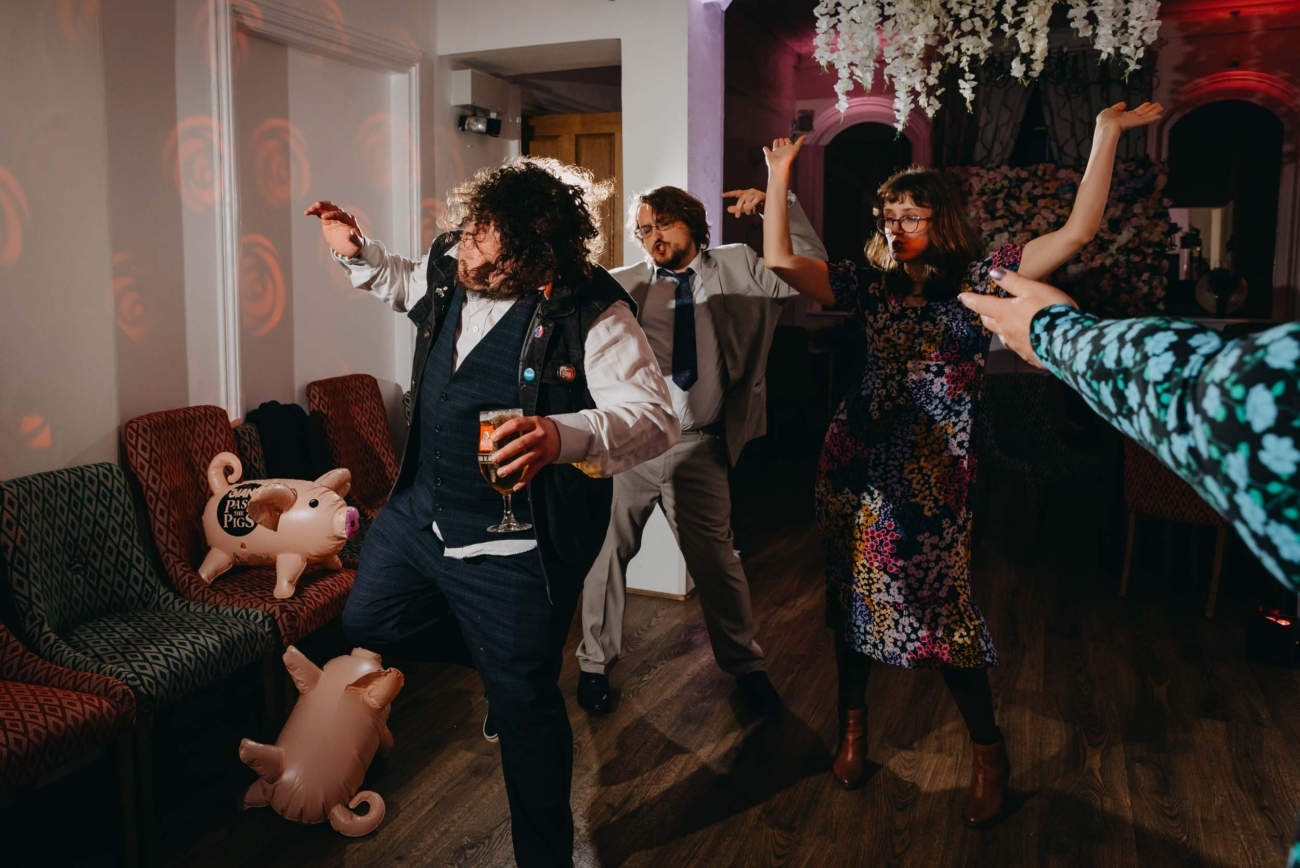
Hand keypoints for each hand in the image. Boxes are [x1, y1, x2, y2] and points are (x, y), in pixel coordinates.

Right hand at [304, 200, 362, 257]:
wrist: (348, 246)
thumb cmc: (354, 246)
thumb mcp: (356, 245)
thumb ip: (354, 239)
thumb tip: (350, 233)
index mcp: (350, 220)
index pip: (340, 214)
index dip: (332, 214)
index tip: (323, 217)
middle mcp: (342, 216)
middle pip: (333, 207)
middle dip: (325, 205)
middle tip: (316, 205)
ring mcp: (334, 216)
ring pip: (326, 208)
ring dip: (317, 207)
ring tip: (309, 210)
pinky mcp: (327, 219)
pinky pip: (320, 212)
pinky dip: (314, 211)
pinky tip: (307, 213)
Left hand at [492, 416, 561, 489]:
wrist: (563, 436)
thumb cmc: (541, 429)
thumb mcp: (532, 422)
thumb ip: (518, 427)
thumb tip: (495, 436)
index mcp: (533, 422)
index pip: (517, 424)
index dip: (504, 430)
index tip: (493, 438)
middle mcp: (538, 435)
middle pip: (521, 444)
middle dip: (506, 452)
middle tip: (494, 458)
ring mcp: (542, 449)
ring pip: (526, 459)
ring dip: (512, 467)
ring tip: (501, 473)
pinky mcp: (545, 460)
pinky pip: (533, 471)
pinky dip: (525, 480)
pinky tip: (516, 487)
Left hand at [723, 188, 766, 216]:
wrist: (770, 206)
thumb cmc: (757, 206)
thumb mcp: (746, 208)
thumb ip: (738, 208)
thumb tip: (728, 209)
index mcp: (745, 193)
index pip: (736, 193)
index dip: (729, 194)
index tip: (722, 195)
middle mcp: (750, 191)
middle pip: (742, 198)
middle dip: (738, 207)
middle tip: (737, 216)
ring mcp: (756, 193)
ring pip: (748, 199)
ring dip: (747, 207)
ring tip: (748, 213)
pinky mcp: (762, 195)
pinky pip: (756, 199)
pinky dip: (753, 204)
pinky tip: (751, 208)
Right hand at [763, 136, 804, 174]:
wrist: (780, 166)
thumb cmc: (789, 158)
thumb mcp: (796, 148)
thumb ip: (799, 142)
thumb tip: (805, 136)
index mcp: (788, 148)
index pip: (787, 141)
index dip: (787, 140)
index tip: (787, 141)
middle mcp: (782, 150)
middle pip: (781, 142)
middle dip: (781, 140)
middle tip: (781, 141)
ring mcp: (775, 152)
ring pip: (775, 145)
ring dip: (775, 142)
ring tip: (776, 141)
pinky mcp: (769, 155)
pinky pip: (766, 150)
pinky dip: (765, 149)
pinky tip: (765, 147)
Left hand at [957, 268, 1077, 367]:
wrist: (1068, 341)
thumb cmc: (1050, 311)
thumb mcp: (1033, 289)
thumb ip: (1012, 281)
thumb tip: (994, 273)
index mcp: (1004, 313)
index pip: (982, 304)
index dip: (971, 300)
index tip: (962, 297)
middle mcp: (1006, 331)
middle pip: (989, 322)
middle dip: (986, 314)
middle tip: (986, 309)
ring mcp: (1016, 346)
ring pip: (1003, 335)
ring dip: (1002, 328)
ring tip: (1008, 322)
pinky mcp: (1029, 356)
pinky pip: (1019, 346)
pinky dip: (1019, 340)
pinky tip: (1028, 337)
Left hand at [1096, 101, 1162, 131]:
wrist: (1105, 126)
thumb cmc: (1104, 121)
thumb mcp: (1109, 110)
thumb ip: (1117, 107)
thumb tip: (1123, 104)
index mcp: (1124, 116)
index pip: (1136, 111)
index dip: (1142, 107)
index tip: (1148, 103)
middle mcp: (1130, 119)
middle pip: (1143, 113)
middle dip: (1151, 109)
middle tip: (1159, 105)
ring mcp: (1134, 120)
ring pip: (1146, 115)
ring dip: (1154, 111)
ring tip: (1161, 107)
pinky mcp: (1136, 122)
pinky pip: (1146, 120)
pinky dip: (1153, 117)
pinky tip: (1159, 115)